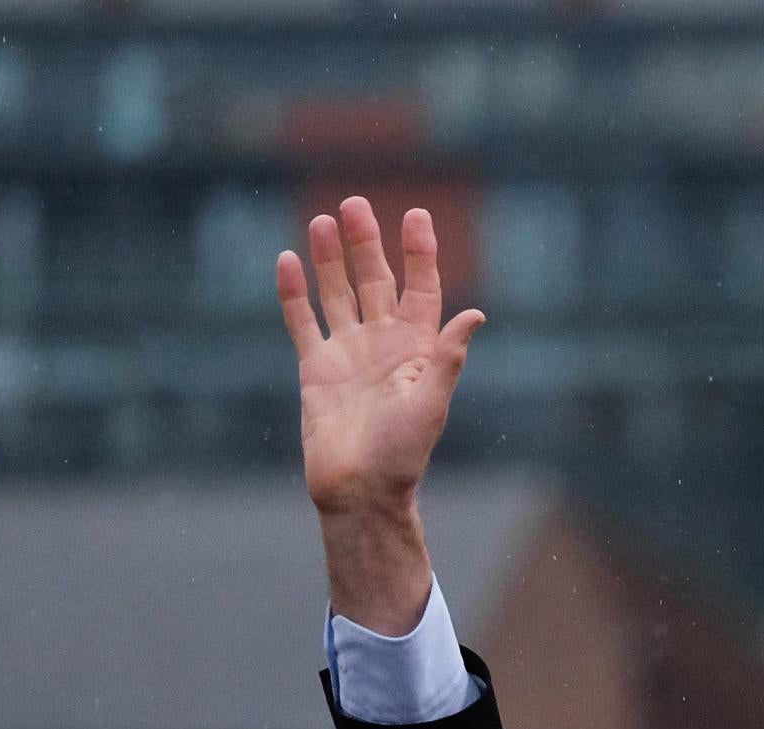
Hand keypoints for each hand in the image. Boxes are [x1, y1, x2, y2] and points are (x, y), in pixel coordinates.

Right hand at [277, 197, 480, 517]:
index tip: (417, 215)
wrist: (359, 491)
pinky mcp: (315, 368)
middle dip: (367, 244)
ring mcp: (348, 354)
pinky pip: (302, 322)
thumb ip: (447, 358)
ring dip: (331, 258)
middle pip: (375, 282)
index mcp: (418, 351)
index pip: (421, 290)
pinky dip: (293, 293)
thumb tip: (476, 315)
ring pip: (338, 293)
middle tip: (356, 203)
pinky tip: (287, 260)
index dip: (420, 254)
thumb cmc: (402, 455)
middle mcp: (383, 345)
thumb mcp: (431, 404)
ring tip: (324, 219)